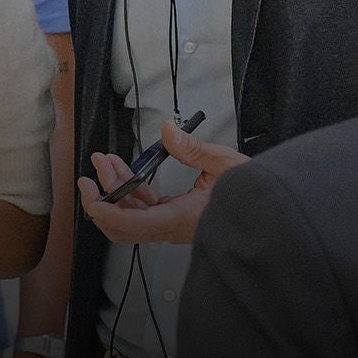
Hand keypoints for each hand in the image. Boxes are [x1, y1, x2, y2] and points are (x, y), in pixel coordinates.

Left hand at [74, 120, 248, 244]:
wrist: (268, 216)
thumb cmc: (253, 195)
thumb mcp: (226, 165)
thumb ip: (193, 148)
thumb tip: (167, 129)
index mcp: (181, 219)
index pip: (133, 225)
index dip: (106, 212)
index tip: (90, 194)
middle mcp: (172, 227)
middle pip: (124, 224)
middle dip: (103, 196)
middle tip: (89, 175)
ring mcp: (173, 224)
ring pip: (132, 214)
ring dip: (116, 188)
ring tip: (104, 161)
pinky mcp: (175, 217)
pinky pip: (145, 208)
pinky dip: (131, 189)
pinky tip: (124, 168)